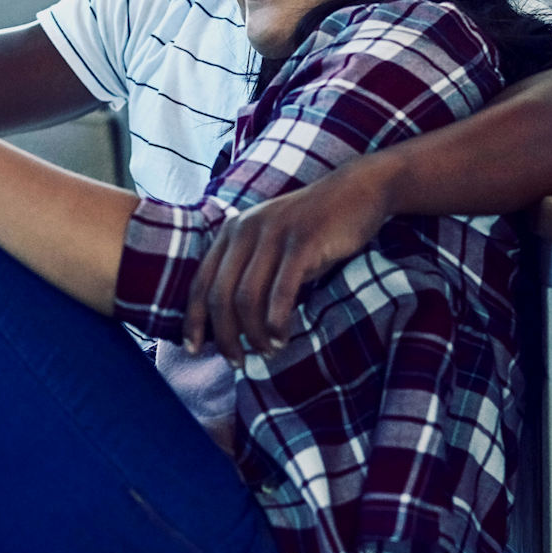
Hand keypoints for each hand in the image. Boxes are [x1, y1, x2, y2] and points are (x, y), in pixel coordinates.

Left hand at [183, 155, 395, 363]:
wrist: (358, 190)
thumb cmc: (313, 229)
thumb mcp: (272, 245)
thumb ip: (250, 273)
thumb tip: (231, 324)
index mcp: (231, 232)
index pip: (200, 283)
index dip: (193, 320)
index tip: (193, 350)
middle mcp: (245, 230)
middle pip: (220, 296)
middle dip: (225, 336)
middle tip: (237, 362)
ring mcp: (272, 235)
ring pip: (247, 298)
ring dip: (254, 334)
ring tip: (267, 352)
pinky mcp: (301, 242)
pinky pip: (281, 291)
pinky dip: (278, 321)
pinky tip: (282, 337)